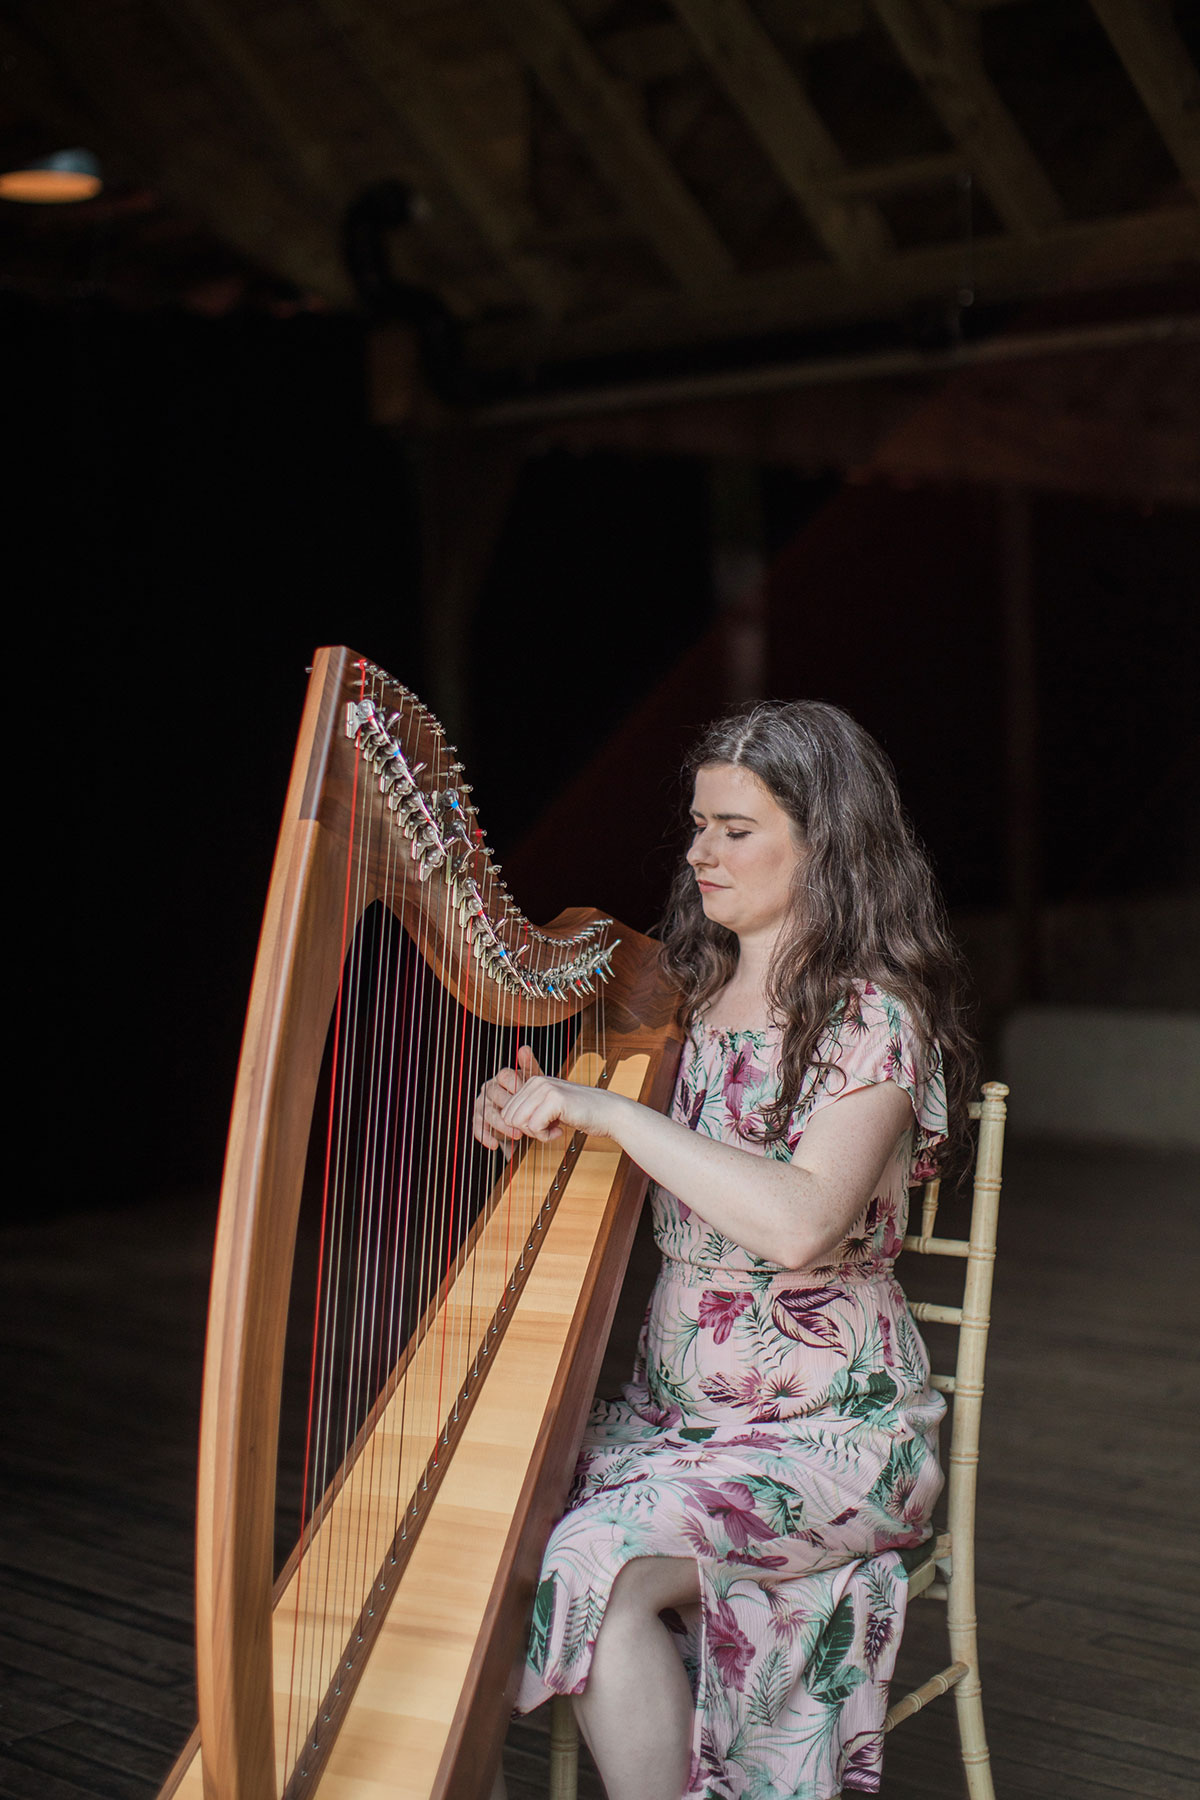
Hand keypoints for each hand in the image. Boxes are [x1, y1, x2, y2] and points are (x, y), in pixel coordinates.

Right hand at [473, 1046, 543, 1154]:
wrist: (525, 1118)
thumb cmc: (529, 1098)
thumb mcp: (533, 1083)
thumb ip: (530, 1066)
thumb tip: (524, 1048)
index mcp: (502, 1077)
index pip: (504, 1075)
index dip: (515, 1084)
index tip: (526, 1093)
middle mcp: (490, 1088)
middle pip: (495, 1094)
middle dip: (509, 1106)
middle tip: (524, 1118)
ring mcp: (482, 1104)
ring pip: (488, 1113)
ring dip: (501, 1125)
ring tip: (516, 1135)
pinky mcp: (478, 1120)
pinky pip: (478, 1127)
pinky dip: (485, 1136)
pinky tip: (494, 1144)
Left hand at [499, 1073, 622, 1145]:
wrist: (608, 1114)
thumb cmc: (581, 1113)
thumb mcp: (550, 1108)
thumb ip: (529, 1109)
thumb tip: (506, 1120)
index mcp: (533, 1081)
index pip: (507, 1112)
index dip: (524, 1126)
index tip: (544, 1124)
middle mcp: (536, 1081)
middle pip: (509, 1118)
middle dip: (527, 1130)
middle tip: (549, 1128)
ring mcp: (545, 1088)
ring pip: (519, 1122)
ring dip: (536, 1133)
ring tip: (554, 1128)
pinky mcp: (554, 1099)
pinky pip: (533, 1127)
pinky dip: (545, 1136)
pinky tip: (560, 1130)